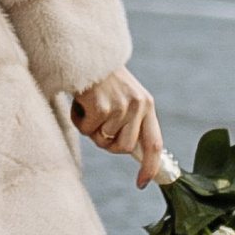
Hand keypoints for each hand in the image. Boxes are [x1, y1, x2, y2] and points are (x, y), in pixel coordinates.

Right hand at [72, 69, 168, 186]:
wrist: (85, 51)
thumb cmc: (102, 79)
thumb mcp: (125, 97)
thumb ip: (131, 121)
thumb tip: (129, 151)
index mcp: (147, 104)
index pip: (155, 143)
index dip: (151, 166)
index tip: (143, 183)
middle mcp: (138, 105)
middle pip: (124, 148)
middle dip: (107, 143)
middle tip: (97, 125)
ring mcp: (120, 106)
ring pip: (103, 141)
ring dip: (91, 130)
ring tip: (89, 107)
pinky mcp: (102, 106)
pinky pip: (87, 131)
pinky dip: (79, 121)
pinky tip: (80, 103)